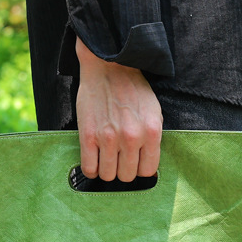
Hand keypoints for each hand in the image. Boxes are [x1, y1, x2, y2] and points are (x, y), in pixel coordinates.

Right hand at [75, 36, 162, 181]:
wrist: (108, 65)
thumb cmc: (132, 89)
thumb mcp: (154, 112)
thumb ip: (153, 140)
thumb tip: (148, 168)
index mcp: (151, 132)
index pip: (147, 171)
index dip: (140, 169)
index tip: (134, 162)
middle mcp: (132, 137)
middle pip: (127, 176)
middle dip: (123, 169)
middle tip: (118, 157)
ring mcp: (108, 138)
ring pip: (108, 176)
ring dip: (107, 170)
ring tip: (106, 157)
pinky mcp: (88, 136)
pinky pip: (89, 169)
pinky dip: (91, 169)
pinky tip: (94, 159)